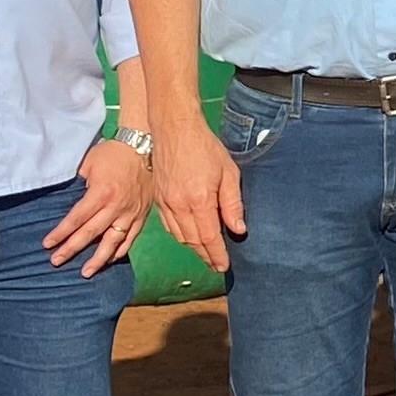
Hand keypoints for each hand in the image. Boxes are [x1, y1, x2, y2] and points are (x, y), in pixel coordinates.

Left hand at [43, 137, 154, 274]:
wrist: (144, 145)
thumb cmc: (112, 153)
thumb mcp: (88, 164)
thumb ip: (78, 184)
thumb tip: (66, 199)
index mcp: (101, 193)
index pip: (76, 218)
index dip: (61, 233)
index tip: (47, 245)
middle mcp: (116, 207)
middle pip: (91, 233)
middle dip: (72, 249)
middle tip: (56, 261)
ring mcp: (130, 212)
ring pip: (113, 241)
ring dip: (98, 258)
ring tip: (86, 272)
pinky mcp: (142, 214)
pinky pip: (131, 237)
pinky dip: (121, 250)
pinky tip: (111, 259)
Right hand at [152, 128, 243, 274]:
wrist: (174, 129)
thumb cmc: (205, 147)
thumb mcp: (229, 173)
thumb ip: (233, 203)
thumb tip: (238, 229)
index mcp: (199, 201)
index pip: (209, 237)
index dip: (217, 254)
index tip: (224, 266)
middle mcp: (179, 206)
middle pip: (193, 240)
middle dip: (205, 255)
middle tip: (216, 264)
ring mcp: (165, 203)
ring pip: (179, 235)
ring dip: (192, 247)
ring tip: (205, 253)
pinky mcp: (157, 198)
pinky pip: (167, 225)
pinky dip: (179, 235)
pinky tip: (188, 236)